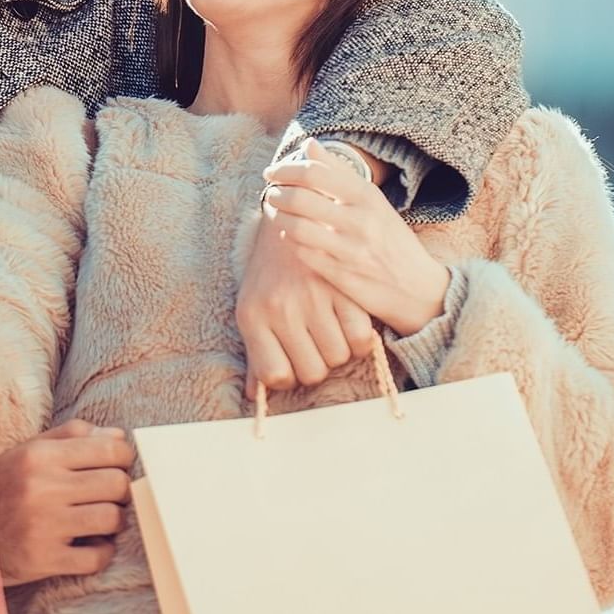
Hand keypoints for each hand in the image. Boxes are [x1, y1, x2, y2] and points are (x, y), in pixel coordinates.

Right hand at [0, 420, 134, 585]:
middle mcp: (43, 488)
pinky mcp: (43, 560)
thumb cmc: (6, 486)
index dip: (124, 458)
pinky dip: (102, 551)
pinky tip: (90, 544)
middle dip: (121, 489)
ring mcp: (43, 526)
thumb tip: (119, 438)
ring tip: (102, 519)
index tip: (119, 466)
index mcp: (41, 456)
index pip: (110, 451)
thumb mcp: (31, 450)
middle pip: (117, 484)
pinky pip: (97, 557)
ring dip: (114, 520)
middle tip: (111, 495)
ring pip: (112, 519)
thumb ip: (75, 435)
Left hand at [236, 212, 377, 397]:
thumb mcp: (252, 307)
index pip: (276, 376)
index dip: (288, 377)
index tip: (293, 365)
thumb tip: (254, 397)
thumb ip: (255, 353)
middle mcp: (280, 308)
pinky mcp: (342, 286)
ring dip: (340, 352)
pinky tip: (352, 325)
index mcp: (252, 316)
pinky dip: (361, 339)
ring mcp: (312, 297)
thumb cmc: (269, 272)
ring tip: (335, 333)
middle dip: (318, 366)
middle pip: (312, 372)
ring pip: (338, 357)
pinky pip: (361, 337)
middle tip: (318, 348)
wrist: (287, 216)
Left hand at [262, 139, 449, 336]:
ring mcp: (350, 250)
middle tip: (270, 192)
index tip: (273, 172)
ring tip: (273, 212)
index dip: (286, 169)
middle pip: (300, 197)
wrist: (419, 289)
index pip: (314, 173)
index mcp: (368, 196)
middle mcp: (360, 220)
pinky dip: (288, 241)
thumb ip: (339, 173)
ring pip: (295, 226)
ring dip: (276, 216)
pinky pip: (301, 253)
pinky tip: (287, 235)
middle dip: (276, 192)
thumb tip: (309, 144)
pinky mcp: (341, 276)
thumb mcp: (374, 202)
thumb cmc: (391, 240)